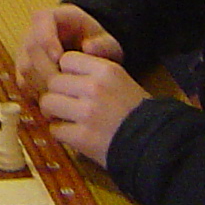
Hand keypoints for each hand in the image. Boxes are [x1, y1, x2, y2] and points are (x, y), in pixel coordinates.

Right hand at [18, 5, 123, 96]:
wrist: (86, 54)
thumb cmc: (96, 45)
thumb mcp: (106, 42)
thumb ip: (103, 44)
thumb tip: (89, 47)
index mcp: (53, 17)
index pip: (41, 20)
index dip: (47, 39)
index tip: (59, 57)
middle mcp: (34, 32)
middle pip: (31, 48)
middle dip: (47, 68)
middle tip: (65, 84)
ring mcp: (25, 52)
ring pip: (25, 68)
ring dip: (43, 84)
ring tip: (63, 96)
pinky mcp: (22, 71)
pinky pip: (23, 84)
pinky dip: (37, 94)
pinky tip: (55, 102)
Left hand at [37, 51, 147, 165]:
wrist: (155, 144)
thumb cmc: (138, 113)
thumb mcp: (121, 81)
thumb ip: (94, 74)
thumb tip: (61, 71)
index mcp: (106, 70)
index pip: (67, 60)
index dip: (66, 72)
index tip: (72, 83)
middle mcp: (95, 87)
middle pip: (53, 81)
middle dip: (57, 93)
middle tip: (65, 103)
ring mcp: (87, 112)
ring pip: (48, 103)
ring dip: (53, 112)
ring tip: (64, 118)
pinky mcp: (82, 137)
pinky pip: (55, 129)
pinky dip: (61, 133)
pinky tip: (73, 134)